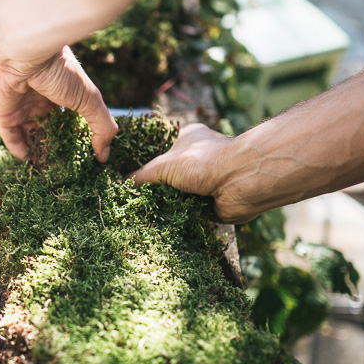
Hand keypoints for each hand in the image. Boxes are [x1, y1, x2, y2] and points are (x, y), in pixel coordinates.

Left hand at [0, 42, 117, 161]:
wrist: (24, 53)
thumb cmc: (60, 71)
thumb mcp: (89, 99)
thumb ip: (101, 126)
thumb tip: (104, 155)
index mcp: (62, 93)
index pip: (68, 119)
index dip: (75, 136)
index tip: (84, 156)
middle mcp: (41, 100)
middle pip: (49, 129)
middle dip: (56, 147)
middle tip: (65, 169)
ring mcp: (21, 106)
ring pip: (30, 134)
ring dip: (38, 151)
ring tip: (48, 171)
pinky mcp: (4, 113)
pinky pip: (10, 136)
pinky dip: (19, 149)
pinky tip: (29, 162)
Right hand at [129, 123, 257, 223]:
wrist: (241, 182)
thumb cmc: (202, 162)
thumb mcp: (163, 166)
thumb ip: (141, 176)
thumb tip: (122, 183)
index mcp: (188, 139)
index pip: (162, 152)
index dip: (147, 166)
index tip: (130, 181)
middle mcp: (199, 158)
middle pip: (171, 176)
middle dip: (157, 189)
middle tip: (136, 202)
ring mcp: (208, 181)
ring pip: (180, 195)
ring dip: (169, 206)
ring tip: (147, 216)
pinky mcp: (214, 202)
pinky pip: (191, 212)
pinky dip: (182, 218)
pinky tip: (166, 225)